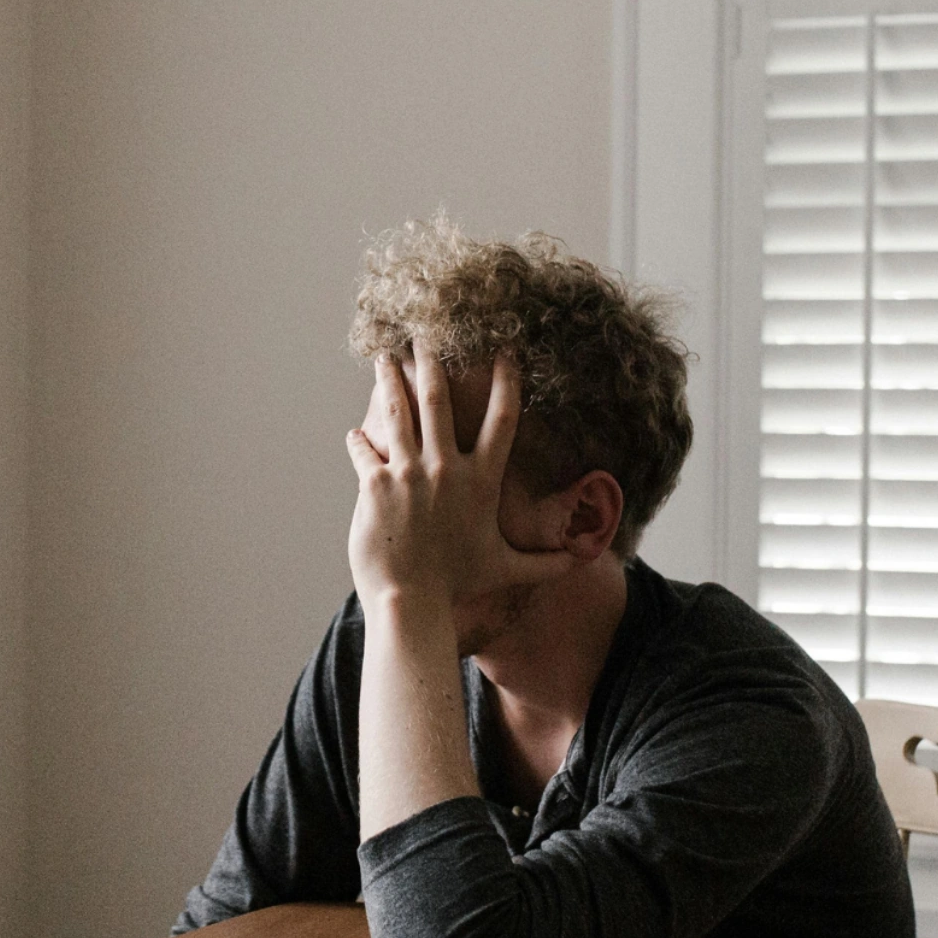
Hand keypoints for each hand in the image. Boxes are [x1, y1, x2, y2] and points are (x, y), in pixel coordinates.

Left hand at [344, 349, 573, 613]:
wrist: (412, 601)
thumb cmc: (458, 585)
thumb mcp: (506, 570)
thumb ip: (544, 563)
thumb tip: (582, 563)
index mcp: (481, 480)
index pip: (502, 419)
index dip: (506, 382)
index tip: (505, 352)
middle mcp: (445, 468)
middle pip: (438, 398)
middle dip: (430, 362)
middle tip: (424, 336)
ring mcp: (408, 472)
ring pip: (397, 411)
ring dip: (389, 381)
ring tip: (383, 357)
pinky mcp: (375, 484)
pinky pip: (364, 449)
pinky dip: (359, 440)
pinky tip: (354, 434)